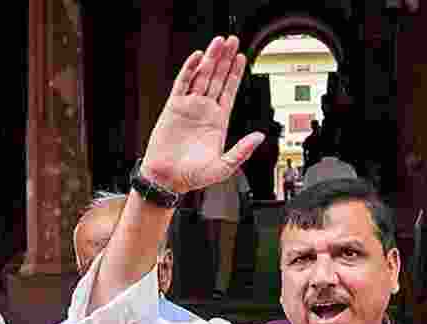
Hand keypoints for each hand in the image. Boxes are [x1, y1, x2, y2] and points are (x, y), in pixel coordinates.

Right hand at [140, 36, 264, 193]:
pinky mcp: (173, 107)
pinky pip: (182, 84)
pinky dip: (189, 70)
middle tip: (232, 41)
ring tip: (219, 43)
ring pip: (202, 76)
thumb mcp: (224, 167)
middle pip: (217, 78)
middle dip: (225, 59)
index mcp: (218, 121)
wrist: (167, 179)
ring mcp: (189, 107)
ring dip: (211, 59)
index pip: (229, 91)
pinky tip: (197, 57)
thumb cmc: (193, 176)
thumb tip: (259, 137)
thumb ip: (242, 151)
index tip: (241, 58)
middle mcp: (204, 110)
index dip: (236, 74)